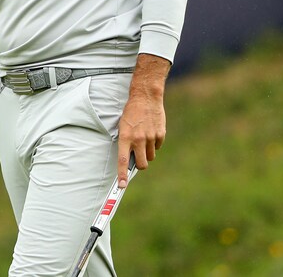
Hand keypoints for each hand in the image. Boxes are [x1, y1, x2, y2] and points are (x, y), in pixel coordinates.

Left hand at [117, 53, 170, 187]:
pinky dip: (154, 144)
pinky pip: (158, 147)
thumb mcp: (123, 126)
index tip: (121, 186)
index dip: (122, 175)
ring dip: (147, 152)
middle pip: (142, 164)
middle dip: (140, 164)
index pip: (122, 160)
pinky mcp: (160, 134)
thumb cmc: (131, 112)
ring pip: (151, 156)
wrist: (146, 97)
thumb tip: (128, 160)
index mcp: (125, 137)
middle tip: (138, 158)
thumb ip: (126, 142)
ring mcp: (150, 137)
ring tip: (143, 139)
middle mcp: (138, 139)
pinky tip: (151, 132)